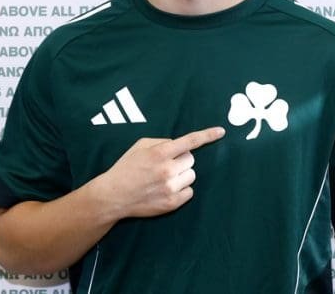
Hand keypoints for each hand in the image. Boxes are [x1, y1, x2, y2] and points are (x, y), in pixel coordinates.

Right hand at [95, 127, 224, 219]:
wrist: (114, 195)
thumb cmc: (126, 167)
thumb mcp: (140, 146)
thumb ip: (161, 142)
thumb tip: (178, 145)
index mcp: (160, 153)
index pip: (190, 141)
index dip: (207, 135)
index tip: (221, 131)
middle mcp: (167, 170)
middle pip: (191, 159)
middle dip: (181, 160)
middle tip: (166, 164)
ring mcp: (170, 188)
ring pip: (191, 175)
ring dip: (182, 174)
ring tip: (164, 178)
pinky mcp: (172, 203)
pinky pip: (189, 192)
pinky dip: (181, 189)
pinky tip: (167, 189)